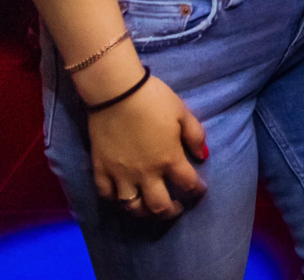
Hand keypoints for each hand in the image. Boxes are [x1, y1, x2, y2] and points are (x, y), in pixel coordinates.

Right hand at [88, 75, 208, 218]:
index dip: (197, 190)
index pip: (188, 184)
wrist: (116, 92)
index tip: (200, 191)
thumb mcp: (183, 112)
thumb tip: (203, 156)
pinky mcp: (101, 169)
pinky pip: (106, 195)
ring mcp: (121, 174)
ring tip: (150, 208)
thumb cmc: (153, 99)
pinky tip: (122, 197)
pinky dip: (115, 201)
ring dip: (144, 212)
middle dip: (171, 212)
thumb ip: (196, 136)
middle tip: (176, 208)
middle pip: (159, 206)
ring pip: (132, 207)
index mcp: (169, 159)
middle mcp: (146, 173)